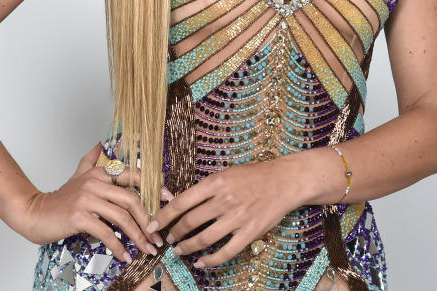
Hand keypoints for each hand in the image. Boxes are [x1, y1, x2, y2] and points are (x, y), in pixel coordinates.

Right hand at [14, 143, 171, 261]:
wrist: (34, 213)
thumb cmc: (59, 199)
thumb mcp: (77, 176)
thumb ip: (91, 161)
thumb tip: (100, 144)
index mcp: (100, 173)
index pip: (134, 176)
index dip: (153, 187)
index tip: (168, 200)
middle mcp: (95, 182)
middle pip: (132, 200)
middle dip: (149, 221)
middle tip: (158, 237)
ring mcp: (87, 199)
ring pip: (122, 218)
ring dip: (138, 237)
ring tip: (147, 249)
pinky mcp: (80, 216)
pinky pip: (106, 233)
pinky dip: (118, 246)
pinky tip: (125, 255)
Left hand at [145, 158, 300, 267]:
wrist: (285, 180)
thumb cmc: (254, 175)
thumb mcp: (226, 174)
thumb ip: (204, 189)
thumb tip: (177, 201)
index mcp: (215, 182)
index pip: (181, 202)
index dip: (163, 216)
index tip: (151, 225)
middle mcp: (224, 200)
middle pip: (189, 222)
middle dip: (174, 234)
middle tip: (168, 239)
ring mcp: (237, 217)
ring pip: (204, 239)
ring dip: (187, 248)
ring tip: (180, 251)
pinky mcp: (249, 232)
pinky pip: (225, 252)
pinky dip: (210, 260)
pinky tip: (201, 262)